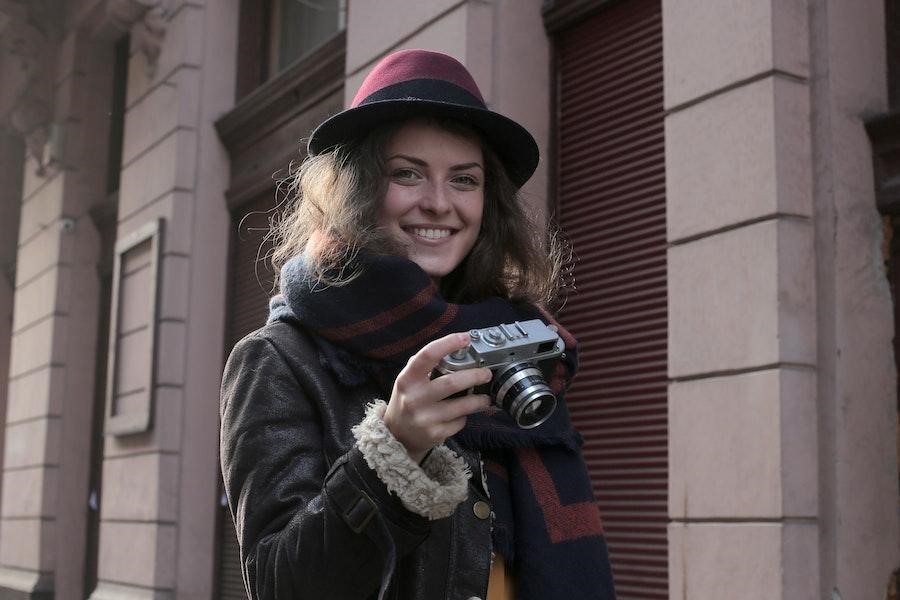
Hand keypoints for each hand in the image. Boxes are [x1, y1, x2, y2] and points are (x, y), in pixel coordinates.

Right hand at [383, 333, 491, 462]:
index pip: (428, 355)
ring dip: (479, 400)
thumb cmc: (407, 401)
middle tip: (486, 373)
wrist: (397, 436)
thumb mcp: (407, 380)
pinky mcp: (435, 434)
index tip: (465, 338)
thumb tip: (454, 347)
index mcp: (407, 379)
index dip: (448, 344)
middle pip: (452, 383)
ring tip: (486, 397)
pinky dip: (465, 416)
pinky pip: (460, 421)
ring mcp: (425, 418)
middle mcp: (414, 398)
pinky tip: (463, 414)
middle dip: (475, 376)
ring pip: (462, 406)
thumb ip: (424, 365)